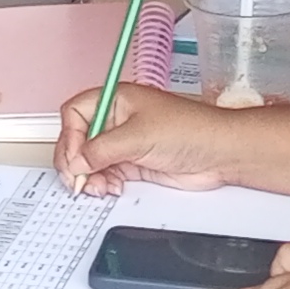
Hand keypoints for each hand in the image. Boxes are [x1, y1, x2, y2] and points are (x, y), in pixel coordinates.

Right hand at [60, 82, 263, 194]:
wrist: (220, 154)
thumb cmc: (191, 130)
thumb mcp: (138, 136)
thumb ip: (101, 150)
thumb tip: (76, 162)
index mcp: (116, 100)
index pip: (75, 114)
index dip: (70, 136)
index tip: (74, 158)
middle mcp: (117, 120)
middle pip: (78, 140)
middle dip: (75, 161)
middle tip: (76, 179)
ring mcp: (124, 143)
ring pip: (90, 161)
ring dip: (88, 176)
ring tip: (96, 187)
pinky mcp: (133, 164)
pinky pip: (105, 174)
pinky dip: (102, 183)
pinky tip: (110, 188)